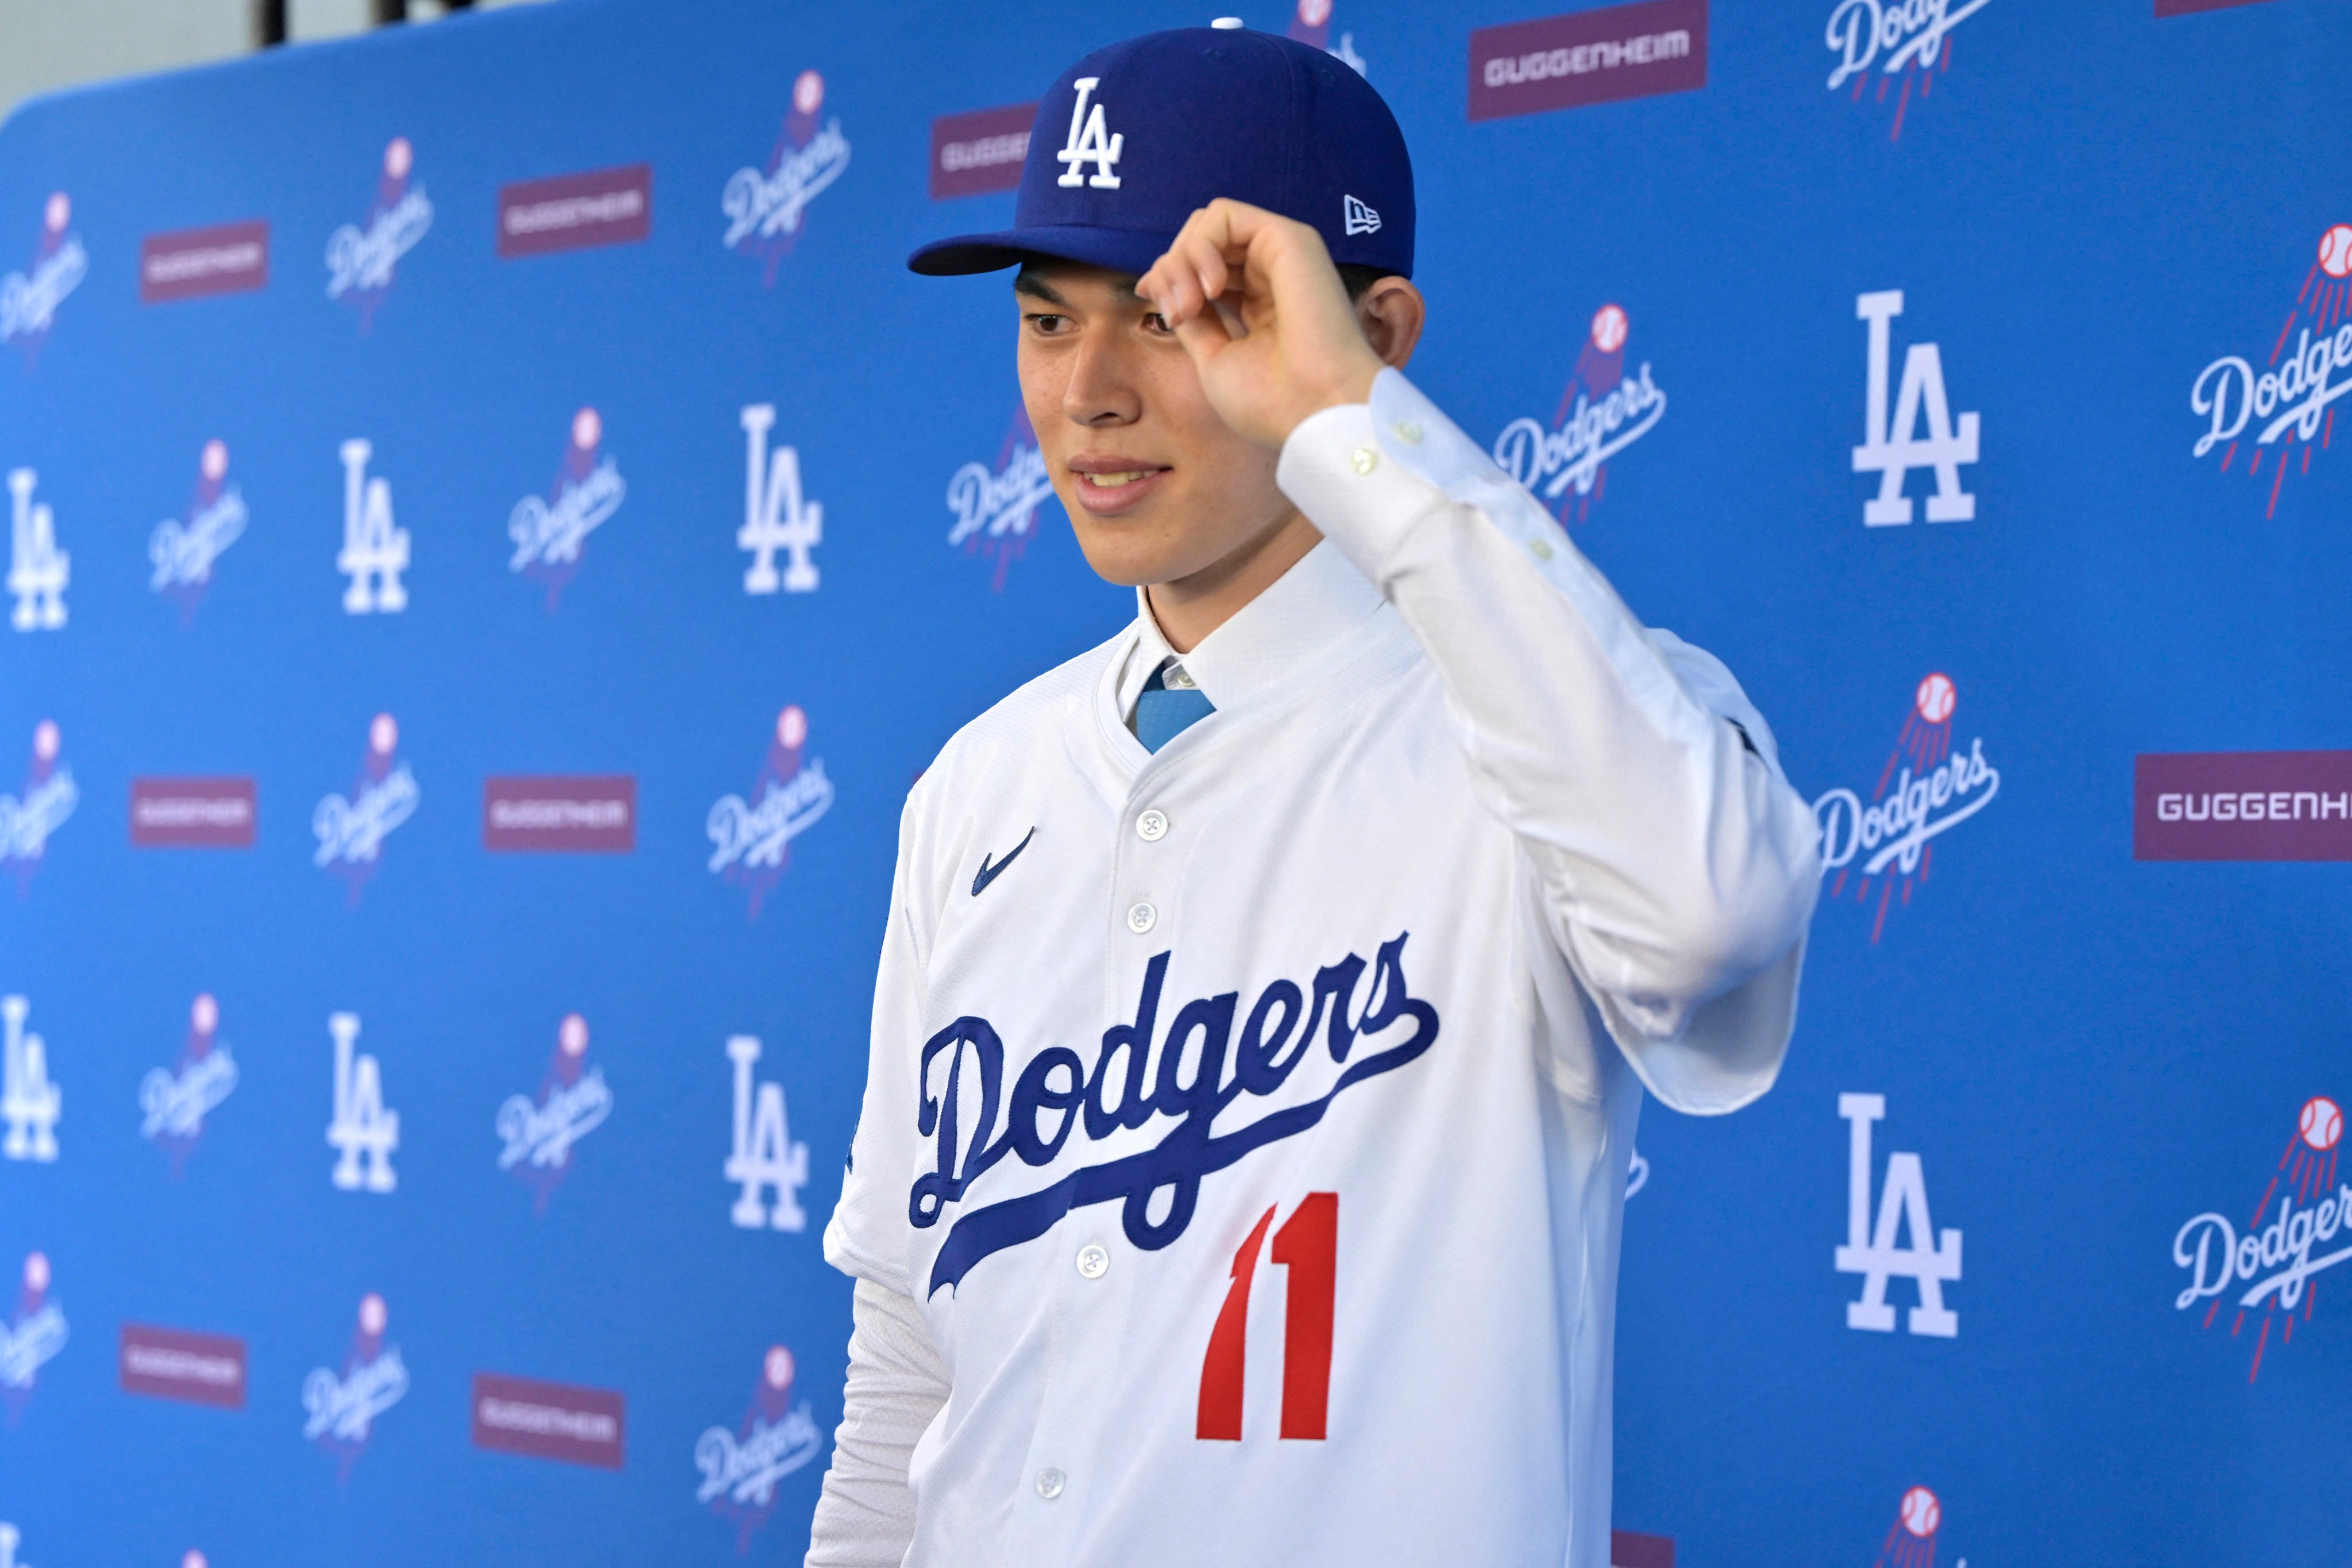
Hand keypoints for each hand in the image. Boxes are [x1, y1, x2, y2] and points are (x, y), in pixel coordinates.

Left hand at [1137, 199, 1386, 448]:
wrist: (1315, 411)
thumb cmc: (1271, 401)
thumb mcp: (1213, 359)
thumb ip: (1192, 318)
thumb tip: (1161, 286)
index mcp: (1257, 304)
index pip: (1200, 268)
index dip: (1169, 280)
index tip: (1165, 314)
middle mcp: (1270, 274)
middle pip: (1200, 240)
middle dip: (1171, 269)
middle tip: (1177, 312)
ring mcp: (1279, 254)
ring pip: (1208, 223)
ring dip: (1182, 259)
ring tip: (1190, 303)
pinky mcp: (1288, 237)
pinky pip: (1224, 215)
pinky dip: (1201, 245)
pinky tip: (1210, 287)